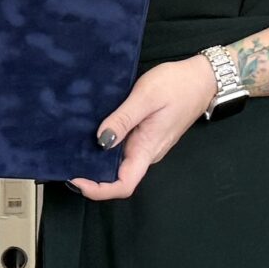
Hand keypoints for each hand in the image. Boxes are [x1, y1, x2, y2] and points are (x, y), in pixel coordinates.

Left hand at [69, 56, 214, 200]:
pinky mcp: (147, 135)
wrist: (202, 78)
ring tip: (73, 148)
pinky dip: (107, 147)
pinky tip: (92, 134)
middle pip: (118, 177)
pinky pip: (125, 149)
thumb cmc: (177, 85)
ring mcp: (148, 145)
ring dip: (98, 161)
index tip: (76, 179)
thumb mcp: (146, 97)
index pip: (124, 184)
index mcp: (148, 149)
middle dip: (92, 176)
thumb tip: (101, 140)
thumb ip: (123, 119)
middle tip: (66, 162)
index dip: (98, 189)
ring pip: (120, 164)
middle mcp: (148, 153)